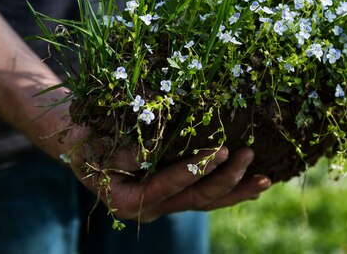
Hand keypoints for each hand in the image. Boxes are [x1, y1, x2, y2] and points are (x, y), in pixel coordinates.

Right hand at [70, 144, 269, 222]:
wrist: (80, 141)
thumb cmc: (85, 139)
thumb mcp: (95, 145)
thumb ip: (124, 153)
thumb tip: (153, 151)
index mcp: (130, 200)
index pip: (169, 185)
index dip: (196, 168)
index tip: (219, 150)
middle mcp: (152, 207)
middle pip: (196, 198)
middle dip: (226, 179)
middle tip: (247, 155)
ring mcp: (167, 202)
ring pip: (207, 202)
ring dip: (237, 189)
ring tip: (265, 180)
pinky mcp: (175, 192)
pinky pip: (205, 194)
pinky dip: (229, 188)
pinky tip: (254, 184)